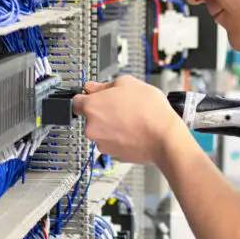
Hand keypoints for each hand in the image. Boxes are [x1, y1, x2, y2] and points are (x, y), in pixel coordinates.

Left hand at [72, 76, 187, 165]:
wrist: (165, 138)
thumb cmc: (150, 111)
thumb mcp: (128, 83)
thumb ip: (104, 84)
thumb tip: (93, 87)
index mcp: (92, 108)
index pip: (75, 102)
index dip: (86, 97)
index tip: (94, 96)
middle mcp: (92, 128)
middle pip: (90, 117)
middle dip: (102, 111)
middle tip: (121, 106)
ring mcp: (102, 144)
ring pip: (102, 131)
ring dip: (111, 125)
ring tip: (131, 119)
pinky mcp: (114, 155)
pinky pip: (113, 143)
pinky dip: (120, 138)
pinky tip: (134, 131)